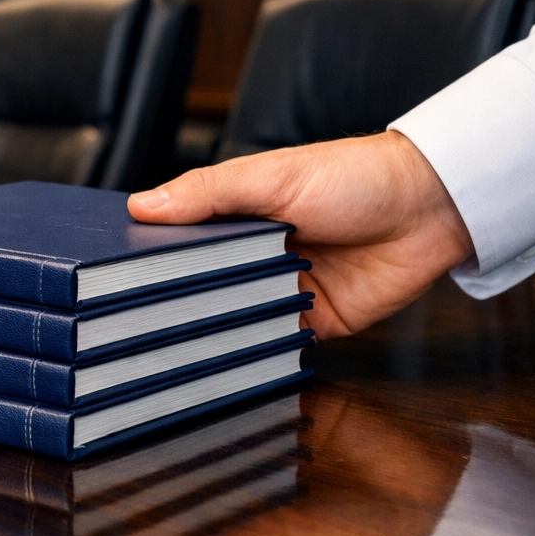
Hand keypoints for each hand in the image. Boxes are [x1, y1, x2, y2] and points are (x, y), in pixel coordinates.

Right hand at [128, 131, 473, 338]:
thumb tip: (141, 204)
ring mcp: (279, 290)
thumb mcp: (271, 175)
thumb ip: (207, 192)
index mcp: (236, 213)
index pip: (178, 237)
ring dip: (208, 327)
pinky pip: (270, 345)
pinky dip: (250, 352)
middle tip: (123, 314)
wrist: (431, 207)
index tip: (102, 269)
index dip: (145, 251)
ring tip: (161, 343)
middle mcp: (252, 254)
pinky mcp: (311, 324)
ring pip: (229, 317)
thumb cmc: (353, 176)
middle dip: (170, 296)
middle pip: (198, 282)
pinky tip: (220, 360)